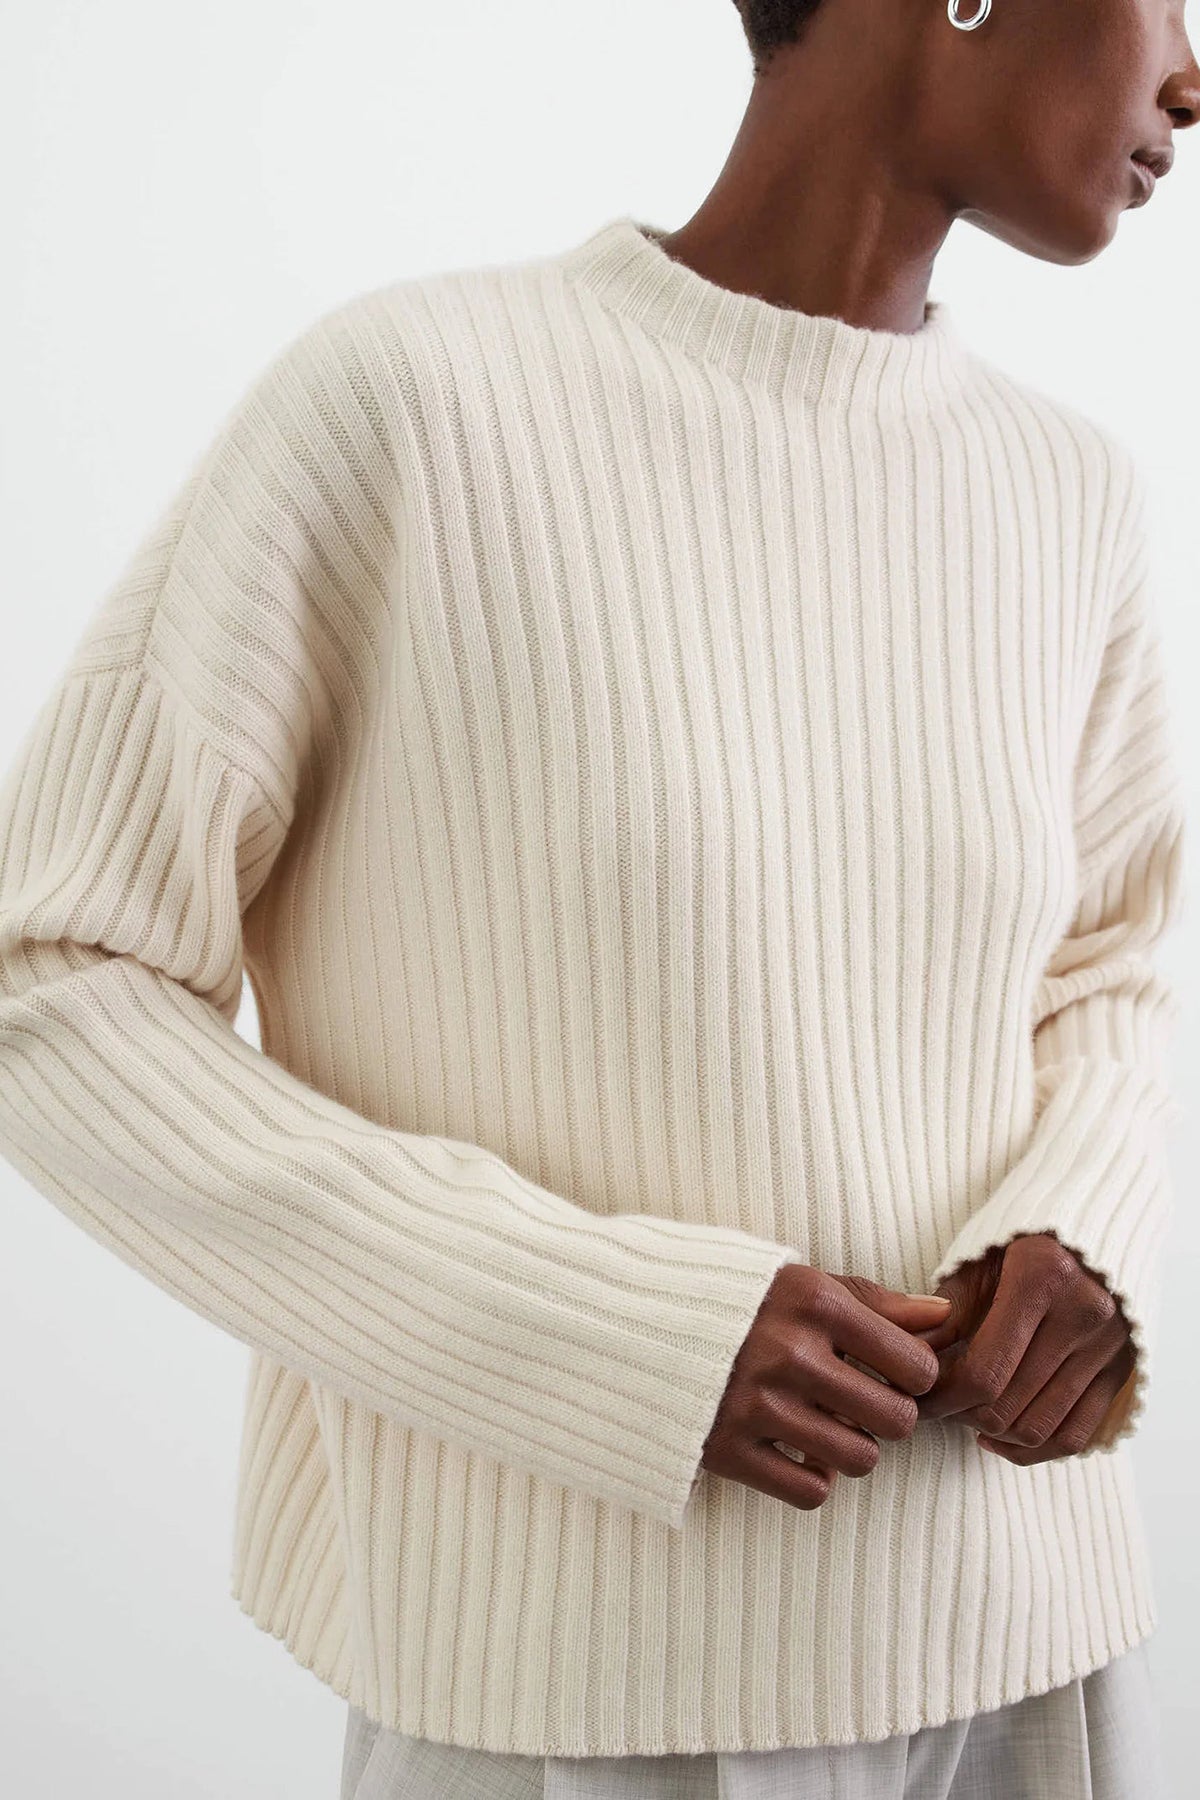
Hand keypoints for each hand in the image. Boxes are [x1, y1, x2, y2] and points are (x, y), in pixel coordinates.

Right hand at [700, 1263, 948, 1509]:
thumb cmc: (739, 1301)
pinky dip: (812, 1479)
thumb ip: (876, 1303)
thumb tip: (944, 1316)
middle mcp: (788, 1352)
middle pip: (896, 1420)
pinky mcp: (727, 1450)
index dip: (916, 1377)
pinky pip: (811, 1493)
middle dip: (888, 1418)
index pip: (916, 1365)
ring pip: (860, 1460)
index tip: (893, 1374)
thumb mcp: (804, 1284)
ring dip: (851, 1448)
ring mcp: (755, 1405)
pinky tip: (794, 1450)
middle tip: (862, 1404)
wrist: (637, 1326)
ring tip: (825, 1424)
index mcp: (813, 1301)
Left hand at [910, 1233, 1136, 1462]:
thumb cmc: (1019, 1241)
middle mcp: (1084, 1312)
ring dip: (992, 1434)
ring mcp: (1109, 1345)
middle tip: (935, 1407)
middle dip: (959, 1415)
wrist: (1088, 1226)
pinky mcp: (1122, 1369)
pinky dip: (1032, 1449)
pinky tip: (997, 1438)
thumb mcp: (977, 1259)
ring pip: (1038, 1428)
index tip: (916, 1395)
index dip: (941, 1396)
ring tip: (964, 1416)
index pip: (984, 1370)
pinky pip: (1075, 1436)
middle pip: (1007, 1405)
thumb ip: (945, 1312)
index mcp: (1043, 1276)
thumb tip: (910, 1362)